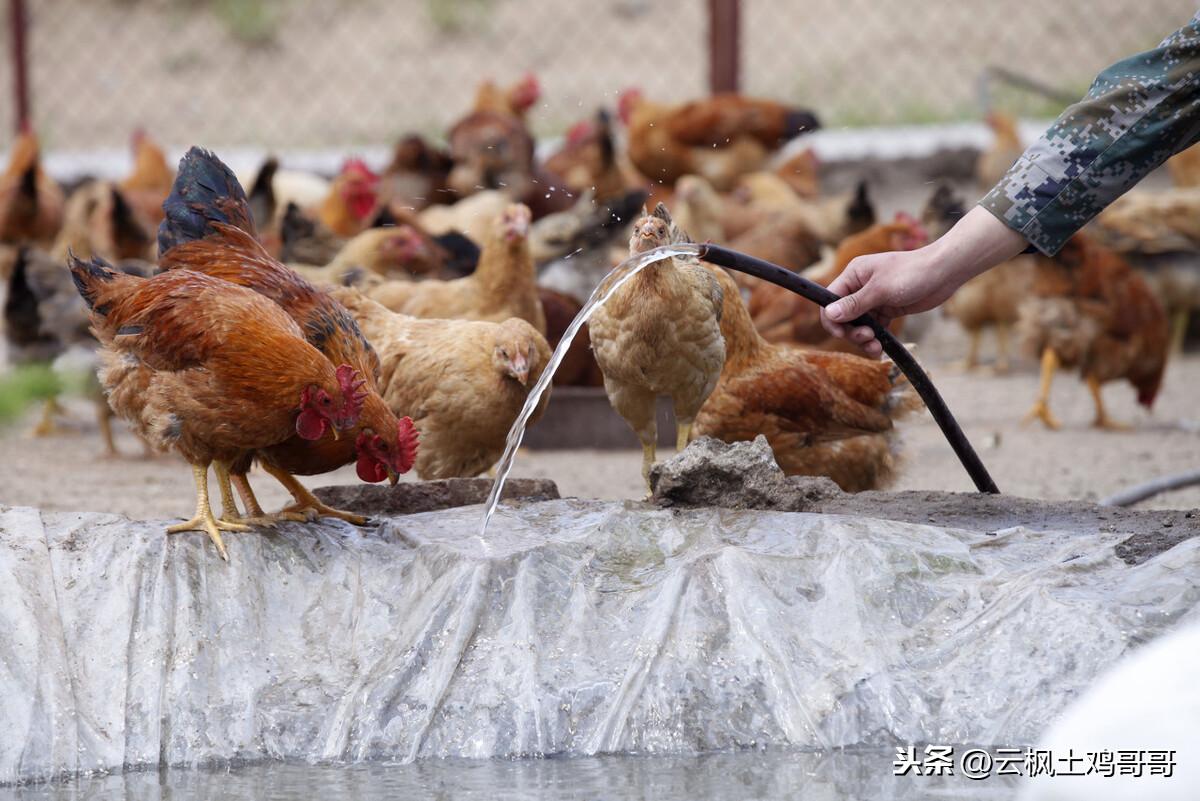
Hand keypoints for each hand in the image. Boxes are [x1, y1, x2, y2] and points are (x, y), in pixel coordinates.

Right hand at [820, 206, 1028, 356]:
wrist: (945, 272)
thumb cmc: (912, 273)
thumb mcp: (880, 290)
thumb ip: (854, 304)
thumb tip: (829, 314)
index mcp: (854, 275)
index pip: (831, 300)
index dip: (833, 319)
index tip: (844, 333)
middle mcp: (860, 287)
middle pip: (843, 316)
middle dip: (852, 331)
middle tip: (868, 338)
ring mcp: (874, 299)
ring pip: (859, 325)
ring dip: (863, 339)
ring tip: (875, 347)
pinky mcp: (887, 309)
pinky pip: (874, 328)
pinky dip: (875, 339)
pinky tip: (880, 349)